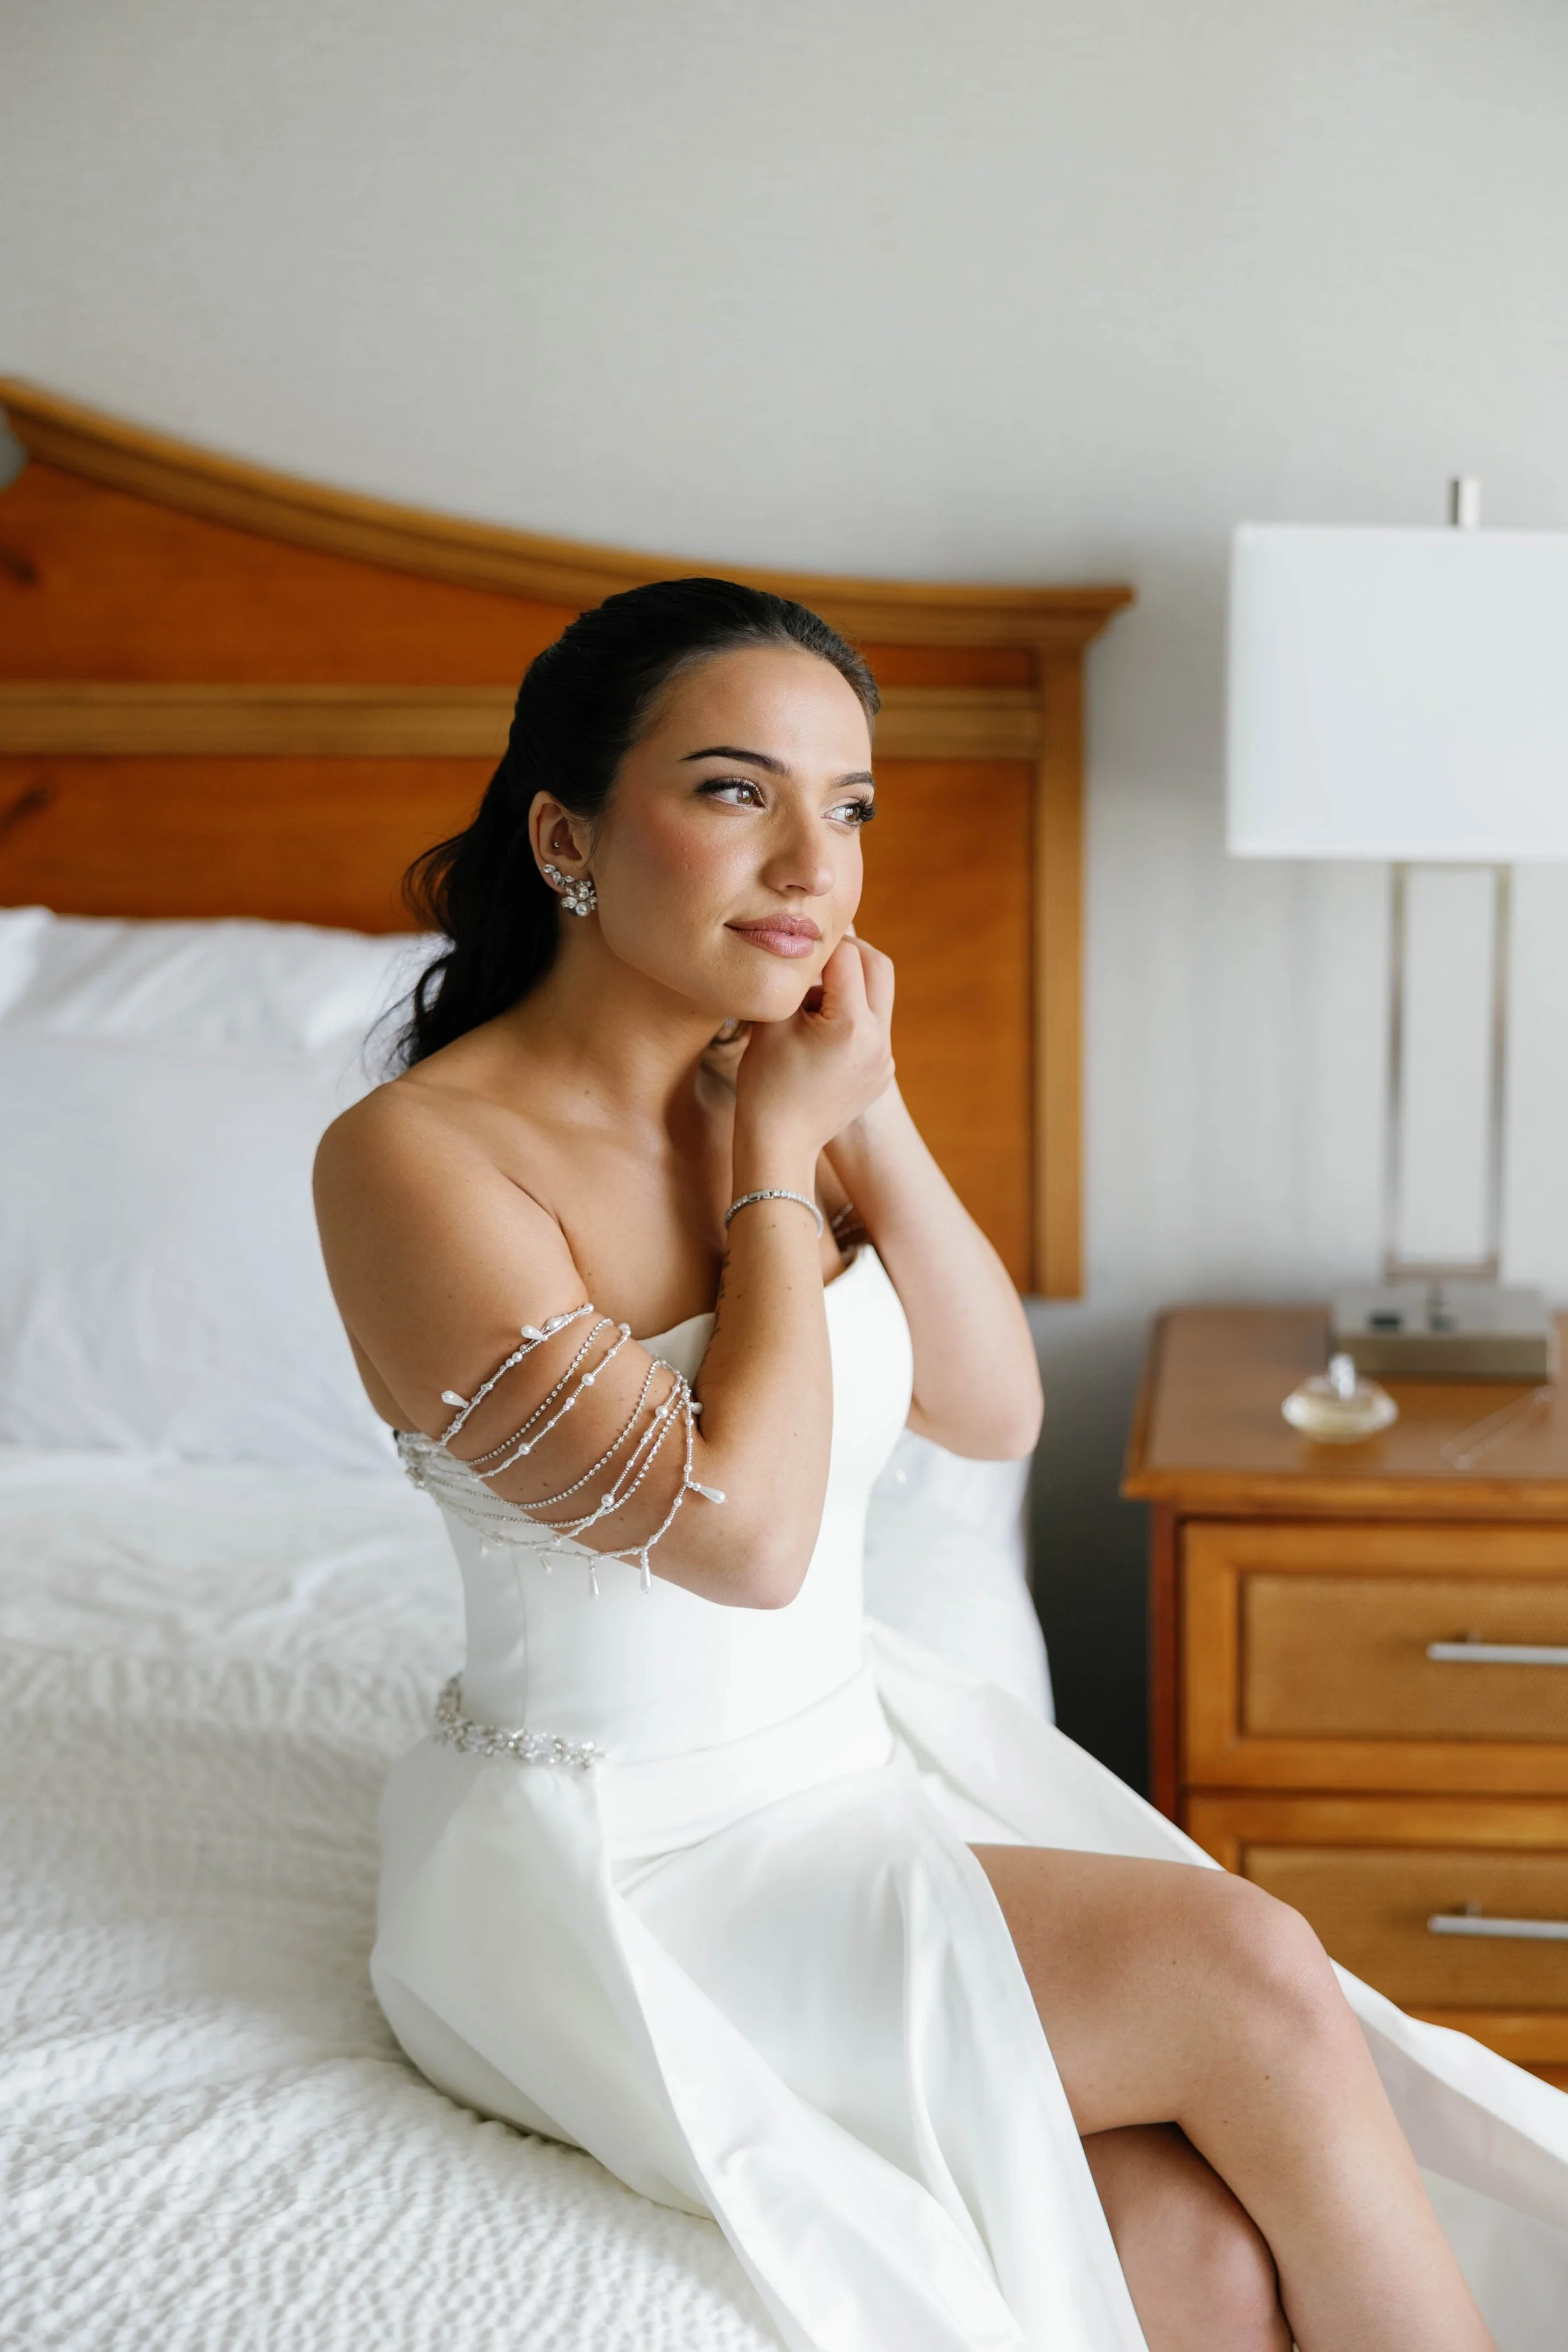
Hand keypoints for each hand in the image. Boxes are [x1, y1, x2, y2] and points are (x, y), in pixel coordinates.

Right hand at [733, 937, 894, 1162]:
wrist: (779, 1145)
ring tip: (810, 1006)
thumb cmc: (765, 1082)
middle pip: (879, 966)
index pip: (848, 954)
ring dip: (850, 987)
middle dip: (849, 953)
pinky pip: (876, 1028)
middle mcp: (879, 1040)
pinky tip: (819, 1038)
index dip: (820, 945)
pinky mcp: (883, 1073)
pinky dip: (852, 1018)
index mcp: (852, 1024)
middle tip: (817, 956)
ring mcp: (886, 1059)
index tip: (799, 949)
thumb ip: (794, 977)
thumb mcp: (774, 1021)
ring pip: (878, 997)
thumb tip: (808, 945)